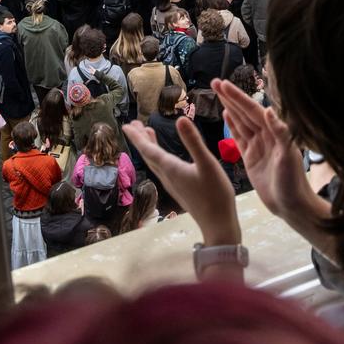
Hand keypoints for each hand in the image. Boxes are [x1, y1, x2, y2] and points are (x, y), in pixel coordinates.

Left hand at [124, 118, 240, 247]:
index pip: (149, 149)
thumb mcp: (207, 164)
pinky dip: (159, 157)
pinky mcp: (180, 189)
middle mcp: (168, 176)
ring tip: (148, 133)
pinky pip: (163, 169)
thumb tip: (180, 118)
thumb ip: (194, 141)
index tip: (126, 125)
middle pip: (149, 155)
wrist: (217, 224)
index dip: (137, 137)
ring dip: (150, 147)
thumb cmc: (215, 195)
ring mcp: (173, 184)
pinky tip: (166, 156)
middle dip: (141, 139)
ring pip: (155, 163)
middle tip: (133, 124)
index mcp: (171, 168)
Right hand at [217, 81, 328, 235]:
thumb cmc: (292, 182)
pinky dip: (232, 125)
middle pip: (244, 112)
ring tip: (218, 93)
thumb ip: (280, 133)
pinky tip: (226, 114)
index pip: (252, 110)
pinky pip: (239, 137)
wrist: (290, 205)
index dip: (238, 97)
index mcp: (274, 132)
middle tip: (214, 82)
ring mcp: (258, 145)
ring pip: (241, 122)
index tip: (224, 84)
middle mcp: (266, 135)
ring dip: (230, 107)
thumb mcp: (287, 157)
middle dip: (230, 97)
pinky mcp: (251, 157)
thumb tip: (269, 110)